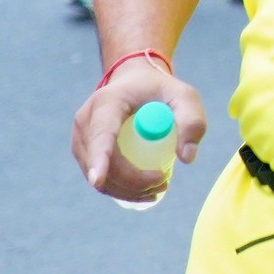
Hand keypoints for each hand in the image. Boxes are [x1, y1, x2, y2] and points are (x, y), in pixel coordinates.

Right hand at [70, 57, 208, 203]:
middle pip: (102, 162)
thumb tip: (186, 158)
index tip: (99, 180)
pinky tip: (143, 191)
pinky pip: (98, 178)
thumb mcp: (184, 96)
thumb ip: (192, 121)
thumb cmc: (161, 90)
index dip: (99, 158)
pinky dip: (120, 189)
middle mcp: (86, 120)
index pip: (101, 134)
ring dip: (127, 190)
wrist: (135, 82)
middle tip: (164, 182)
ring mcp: (81, 138)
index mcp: (107, 102)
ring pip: (99, 176)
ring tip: (159, 186)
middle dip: (132, 181)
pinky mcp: (84, 151)